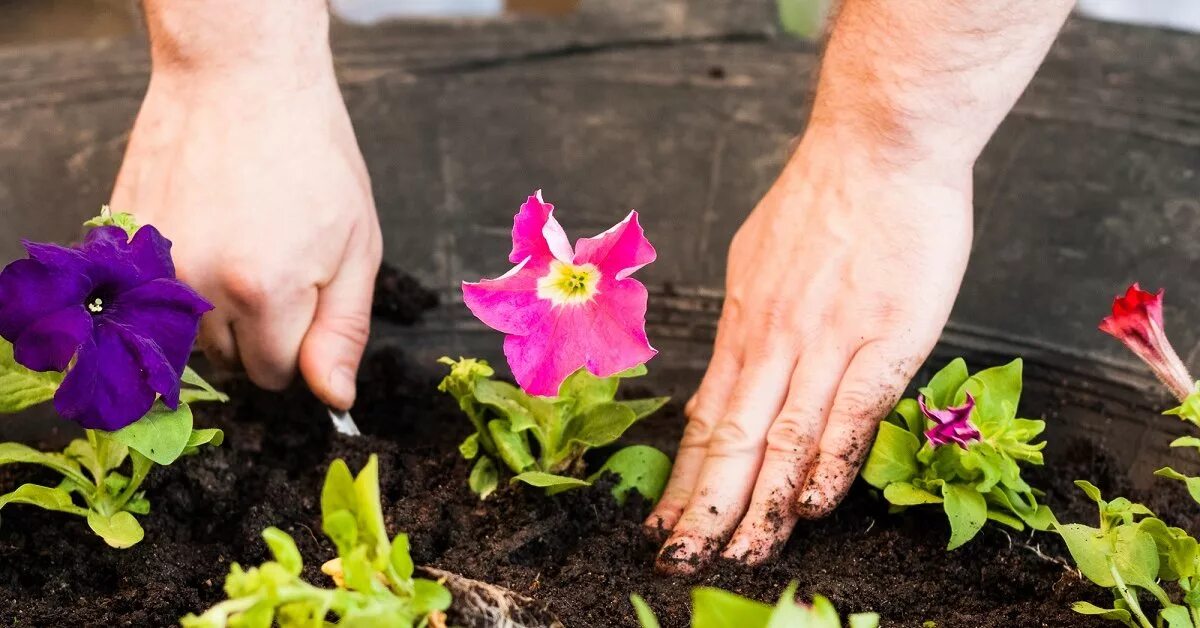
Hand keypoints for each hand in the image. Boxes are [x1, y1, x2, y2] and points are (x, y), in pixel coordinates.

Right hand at [110, 64, 380, 409]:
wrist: (242, 80)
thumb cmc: (312, 157)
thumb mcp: (358, 247)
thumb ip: (343, 332)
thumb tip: (334, 400)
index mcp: (265, 292)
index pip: (277, 376)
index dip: (297, 344)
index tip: (304, 299)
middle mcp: (197, 287)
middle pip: (229, 362)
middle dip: (257, 330)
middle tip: (274, 262)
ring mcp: (151, 264)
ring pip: (186, 336)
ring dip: (213, 311)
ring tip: (238, 244)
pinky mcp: (122, 241)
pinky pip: (150, 298)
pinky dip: (175, 282)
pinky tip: (204, 233)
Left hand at [648, 133, 972, 572]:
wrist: (877, 146)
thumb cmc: (824, 200)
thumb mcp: (758, 261)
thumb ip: (748, 327)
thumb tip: (724, 380)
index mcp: (745, 325)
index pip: (706, 419)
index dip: (684, 478)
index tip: (661, 524)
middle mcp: (773, 341)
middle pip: (732, 440)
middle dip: (703, 509)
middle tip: (678, 562)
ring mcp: (827, 342)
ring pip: (784, 438)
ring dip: (759, 504)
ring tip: (738, 556)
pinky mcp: (885, 339)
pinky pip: (852, 413)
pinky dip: (830, 464)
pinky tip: (813, 507)